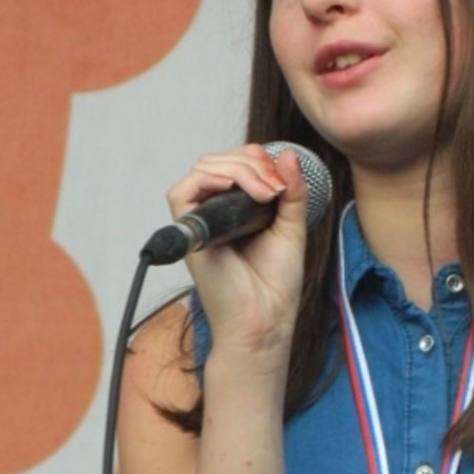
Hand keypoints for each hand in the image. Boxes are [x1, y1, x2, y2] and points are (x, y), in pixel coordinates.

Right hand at [166, 144, 308, 358]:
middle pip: (219, 160)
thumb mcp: (292, 226)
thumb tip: (289, 154)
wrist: (266, 319)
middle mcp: (215, 210)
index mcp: (237, 207)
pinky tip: (233, 189)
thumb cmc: (276, 283)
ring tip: (266, 194)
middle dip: (252, 162)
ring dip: (239, 170)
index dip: (258, 158)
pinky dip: (208, 180)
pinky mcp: (190, 233)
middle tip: (276, 189)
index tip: (283, 180)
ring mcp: (201, 221)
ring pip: (204, 168)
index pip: (236, 161)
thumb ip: (292, 191)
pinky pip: (182, 192)